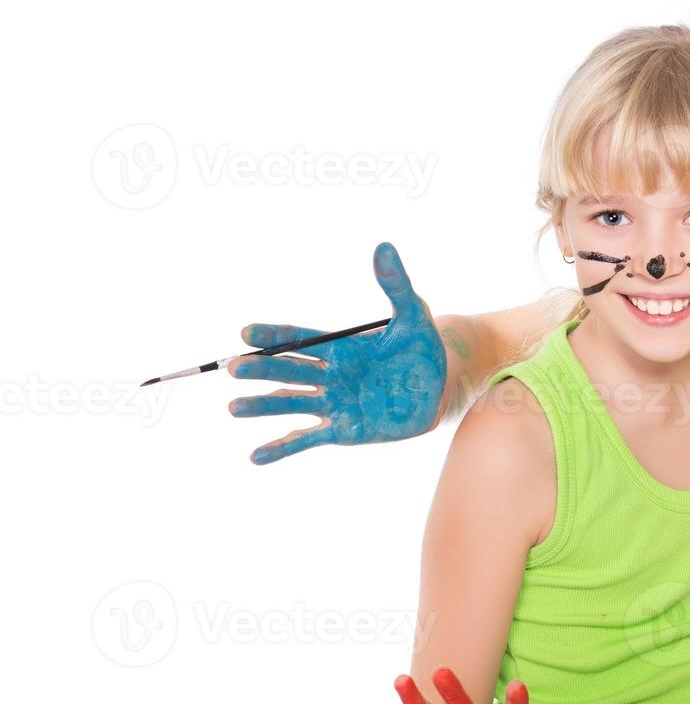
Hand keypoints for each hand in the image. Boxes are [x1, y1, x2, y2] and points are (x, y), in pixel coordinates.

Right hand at [228, 242, 446, 463]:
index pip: (299, 338)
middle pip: (288, 370)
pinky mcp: (343, 429)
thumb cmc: (423, 349)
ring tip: (235, 408)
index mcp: (340, 347)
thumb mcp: (413, 314)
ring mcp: (334, 403)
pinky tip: (255, 456)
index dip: (274, 336)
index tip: (247, 333)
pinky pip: (307, 439)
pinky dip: (282, 448)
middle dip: (261, 370)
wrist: (441, 388)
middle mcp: (329, 374)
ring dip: (263, 405)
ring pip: (291, 403)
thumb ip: (395, 284)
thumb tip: (384, 247)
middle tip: (234, 368)